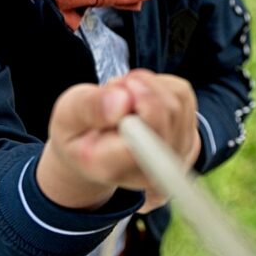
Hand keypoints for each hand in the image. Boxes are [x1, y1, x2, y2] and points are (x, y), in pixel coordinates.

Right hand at [36, 69, 199, 210]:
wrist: (94, 152)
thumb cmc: (78, 132)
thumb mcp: (67, 114)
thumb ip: (89, 107)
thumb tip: (123, 99)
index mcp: (111, 167)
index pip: (146, 136)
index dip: (140, 102)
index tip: (120, 90)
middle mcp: (149, 171)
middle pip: (167, 110)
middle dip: (139, 85)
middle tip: (114, 90)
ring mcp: (173, 159)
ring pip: (177, 98)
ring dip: (149, 85)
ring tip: (125, 97)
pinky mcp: (188, 143)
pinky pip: (184, 96)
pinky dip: (162, 86)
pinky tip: (141, 100)